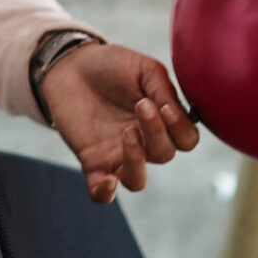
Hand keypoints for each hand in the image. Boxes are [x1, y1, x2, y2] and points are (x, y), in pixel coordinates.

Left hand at [41, 42, 200, 203]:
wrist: (71, 64)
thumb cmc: (112, 66)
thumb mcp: (145, 69)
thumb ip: (165, 91)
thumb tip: (180, 114)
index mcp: (162, 122)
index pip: (186, 140)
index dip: (180, 128)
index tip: (164, 106)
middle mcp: (144, 143)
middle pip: (165, 155)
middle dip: (157, 132)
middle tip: (141, 106)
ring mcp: (117, 154)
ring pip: (137, 180)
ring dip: (136, 161)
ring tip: (128, 133)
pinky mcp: (91, 160)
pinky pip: (100, 192)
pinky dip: (104, 193)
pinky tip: (107, 181)